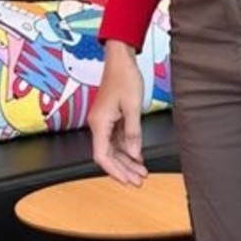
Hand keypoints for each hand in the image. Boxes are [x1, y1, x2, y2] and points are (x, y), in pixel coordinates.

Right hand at [88, 40, 146, 185]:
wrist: (120, 59)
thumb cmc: (124, 77)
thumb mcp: (133, 107)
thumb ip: (133, 133)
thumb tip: (134, 154)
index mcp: (99, 123)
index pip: (103, 156)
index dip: (115, 171)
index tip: (127, 180)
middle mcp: (98, 124)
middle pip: (108, 155)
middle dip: (123, 170)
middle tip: (138, 181)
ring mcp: (104, 122)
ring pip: (113, 149)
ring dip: (127, 161)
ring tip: (141, 172)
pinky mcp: (111, 118)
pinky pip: (117, 139)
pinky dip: (127, 150)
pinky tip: (138, 157)